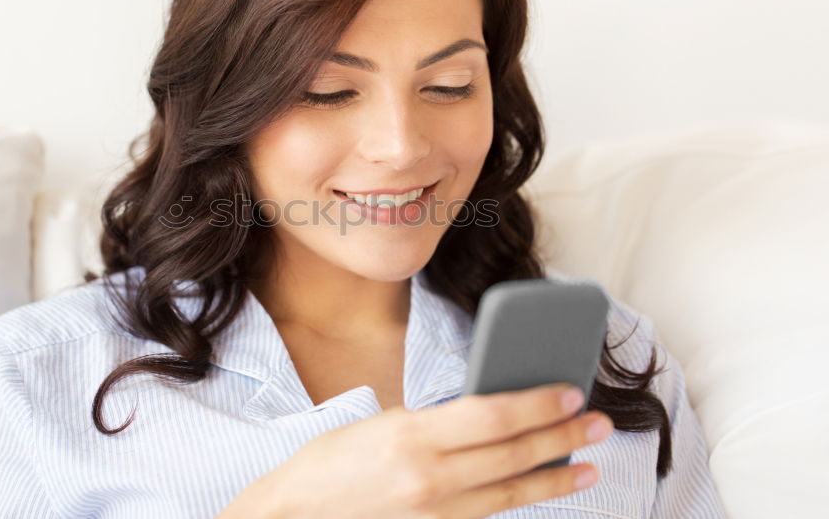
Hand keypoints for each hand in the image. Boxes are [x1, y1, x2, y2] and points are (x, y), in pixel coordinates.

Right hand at [237, 382, 611, 518]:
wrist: (299, 514)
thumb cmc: (333, 461)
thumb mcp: (385, 422)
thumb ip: (438, 421)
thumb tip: (490, 413)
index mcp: (412, 436)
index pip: (492, 415)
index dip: (538, 403)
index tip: (570, 392)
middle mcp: (429, 478)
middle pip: (512, 453)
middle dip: (562, 436)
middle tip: (598, 422)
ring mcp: (435, 513)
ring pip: (511, 492)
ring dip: (556, 476)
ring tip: (588, 464)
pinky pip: (489, 515)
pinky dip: (521, 500)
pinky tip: (542, 488)